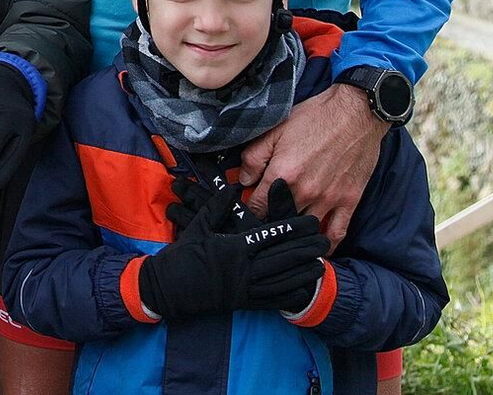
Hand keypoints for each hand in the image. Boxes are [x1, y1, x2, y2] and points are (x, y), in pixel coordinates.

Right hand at [140, 181, 328, 318]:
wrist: (168, 289)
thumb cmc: (181, 257)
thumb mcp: (197, 227)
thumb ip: (216, 207)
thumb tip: (230, 189)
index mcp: (234, 247)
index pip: (271, 235)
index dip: (293, 229)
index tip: (309, 222)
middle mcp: (244, 268)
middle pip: (283, 258)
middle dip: (306, 250)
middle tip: (324, 242)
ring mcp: (245, 288)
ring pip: (282, 280)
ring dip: (302, 273)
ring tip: (321, 265)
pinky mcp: (242, 303)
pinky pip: (271, 300)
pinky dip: (288, 295)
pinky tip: (302, 290)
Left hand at [239, 83, 389, 246]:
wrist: (356, 112)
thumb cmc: (315, 117)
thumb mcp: (275, 129)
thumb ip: (254, 157)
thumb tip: (242, 181)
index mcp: (283, 174)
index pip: (257, 207)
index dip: (249, 210)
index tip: (246, 211)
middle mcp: (305, 192)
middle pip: (279, 219)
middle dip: (270, 221)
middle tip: (265, 220)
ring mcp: (328, 199)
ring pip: (304, 228)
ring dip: (293, 231)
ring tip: (285, 232)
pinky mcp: (349, 201)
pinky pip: (336, 232)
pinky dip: (325, 244)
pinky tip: (316, 246)